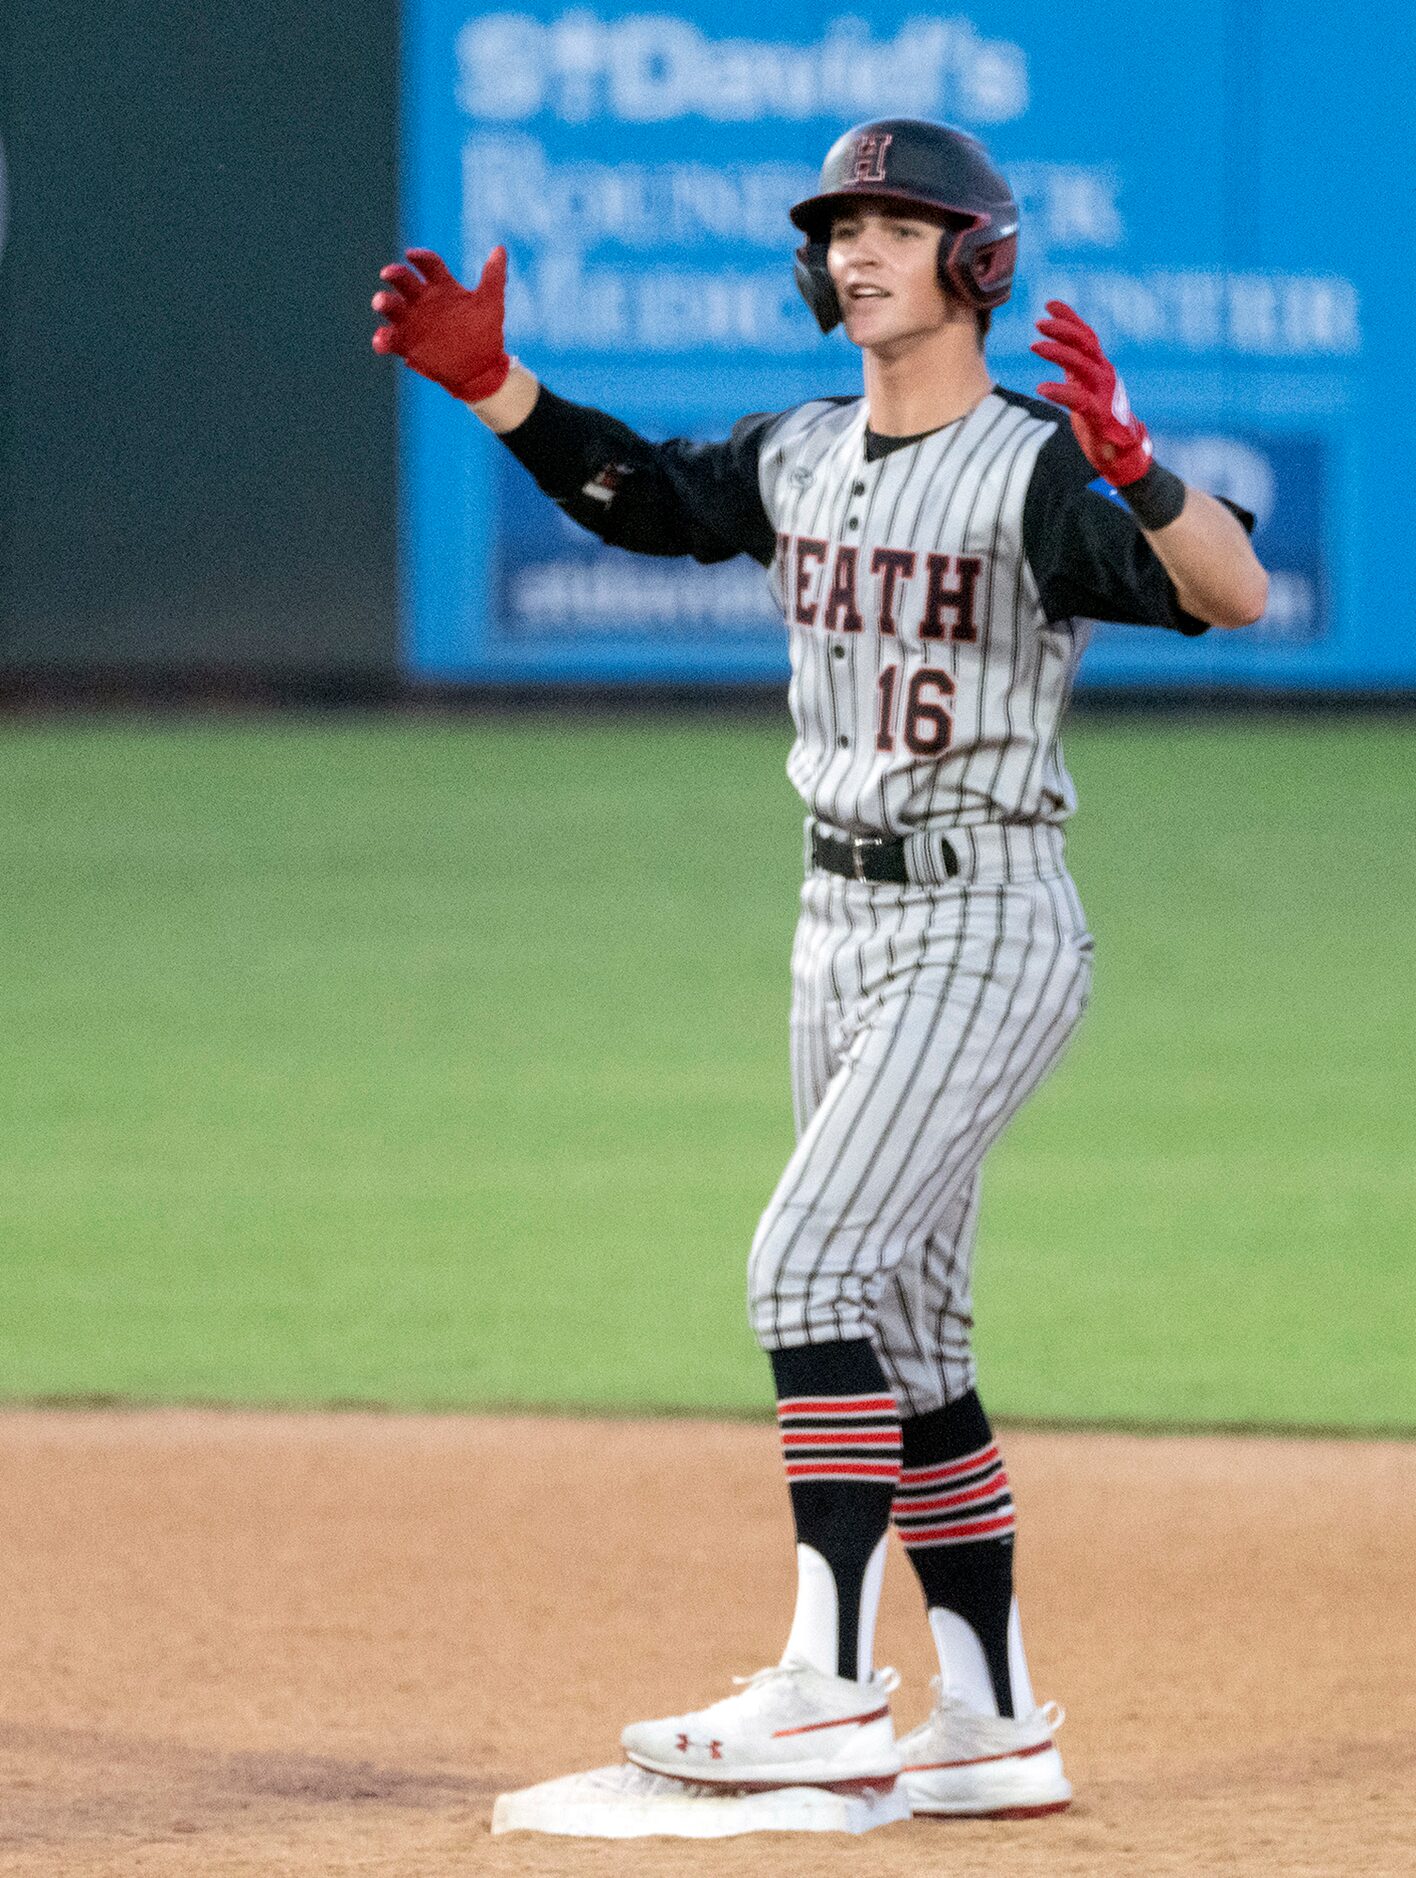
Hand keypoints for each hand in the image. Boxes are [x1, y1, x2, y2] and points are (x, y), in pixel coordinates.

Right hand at [371, 246, 510, 403]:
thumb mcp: (491, 305)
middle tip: (388, 273)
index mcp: (442, 286)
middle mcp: (423, 300)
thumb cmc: (485, 334)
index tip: (412, 256)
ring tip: (381, 302)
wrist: (481, 370)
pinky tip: (382, 342)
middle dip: (394, 275)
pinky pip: (390, 339)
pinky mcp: (406, 344)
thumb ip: (493, 277)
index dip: (420, 258)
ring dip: (384, 302)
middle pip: (403, 281)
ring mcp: (413, 322)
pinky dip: (382, 340)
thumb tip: (500, 249)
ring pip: (392, 307)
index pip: (428, 264)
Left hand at [1031, 300, 1152, 486]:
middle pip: (1085, 343)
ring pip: (1082, 364)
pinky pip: (1079, 399)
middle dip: (1063, 329)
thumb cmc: (1101, 422)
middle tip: (1039, 323)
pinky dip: (1059, 392)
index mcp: (1100, 368)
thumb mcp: (1086, 390)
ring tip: (1035, 345)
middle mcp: (1104, 375)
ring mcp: (1104, 394)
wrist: (1123, 454)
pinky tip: (1041, 389)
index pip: (1086, 335)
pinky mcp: (1099, 416)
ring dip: (1058, 352)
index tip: (1049, 305)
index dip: (1070, 318)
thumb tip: (1058, 351)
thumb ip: (1075, 371)